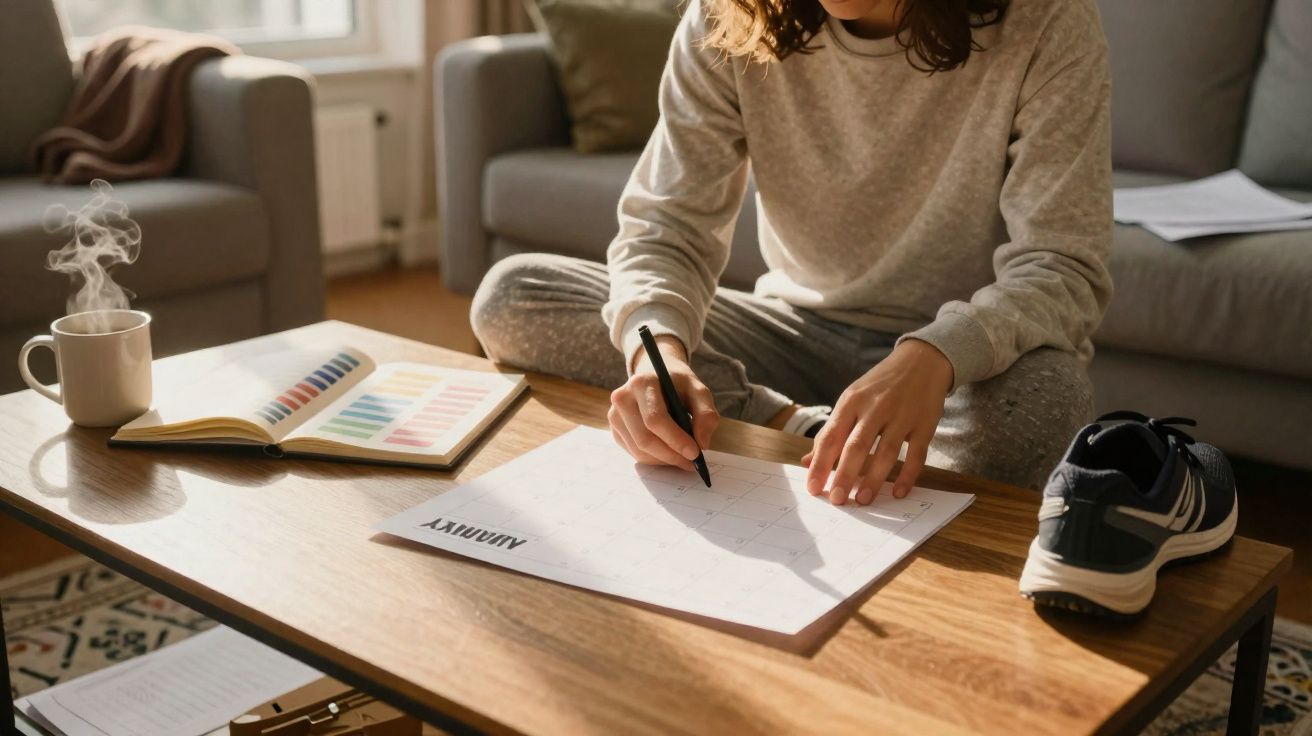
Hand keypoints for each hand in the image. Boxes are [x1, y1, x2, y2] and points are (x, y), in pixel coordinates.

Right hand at [608, 335, 718, 469]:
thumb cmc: (677, 385)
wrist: (655, 376)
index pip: (655, 419)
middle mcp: (622, 398)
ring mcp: (614, 415)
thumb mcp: (698, 392)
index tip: (695, 453)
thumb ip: (706, 414)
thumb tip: (702, 444)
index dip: (675, 439)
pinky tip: (669, 453)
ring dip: (664, 460)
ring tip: (683, 459)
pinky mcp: (615, 429)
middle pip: (645, 439)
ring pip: (639, 450)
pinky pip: (634, 453)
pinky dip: (655, 459)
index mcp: (642, 383)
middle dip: (671, 455)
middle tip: (692, 463)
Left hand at [803, 339, 952, 504]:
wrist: (921, 361)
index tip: (812, 488)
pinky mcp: (925, 423)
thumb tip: (807, 462)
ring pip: (885, 452)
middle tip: (836, 500)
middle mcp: (875, 407)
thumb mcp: (852, 399)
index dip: (820, 464)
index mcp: (851, 401)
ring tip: (863, 500)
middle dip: (844, 475)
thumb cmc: (879, 385)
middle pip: (856, 446)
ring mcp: (902, 415)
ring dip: (873, 479)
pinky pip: (917, 454)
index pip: (831, 436)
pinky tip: (898, 492)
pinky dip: (908, 475)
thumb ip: (831, 431)